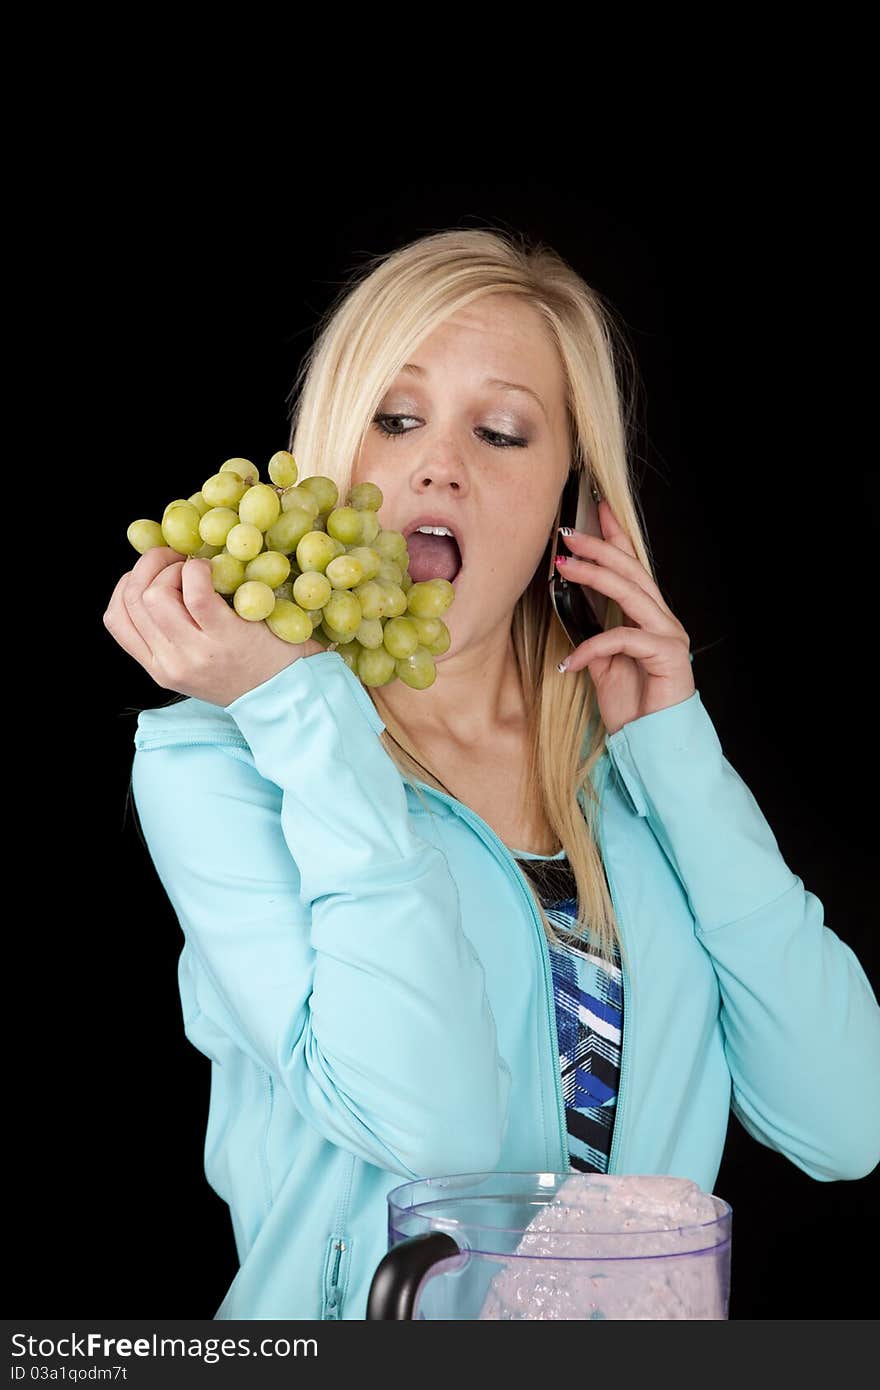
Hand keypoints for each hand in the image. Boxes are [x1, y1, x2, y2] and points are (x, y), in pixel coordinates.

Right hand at [102, 547, 325, 706]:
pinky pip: (196, 589)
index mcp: (159, 669)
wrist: (288, 697)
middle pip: (134, 600)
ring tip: (194, 567)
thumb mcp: (195, 666)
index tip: (149, 573)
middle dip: (148, 566)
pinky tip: (212, 570)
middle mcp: (172, 663)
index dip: (126, 585)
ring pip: (155, 594)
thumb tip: (155, 585)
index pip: (116, 620)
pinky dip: (198, 569)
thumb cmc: (246, 672)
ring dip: (172, 567)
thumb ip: (171, 637)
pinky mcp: (225, 635)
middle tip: (172, 557)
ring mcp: (197, 651)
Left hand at [556, 500, 694, 735]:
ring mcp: (668, 635)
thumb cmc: (631, 707)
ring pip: (630, 593)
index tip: (596, 510)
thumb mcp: (602, 665)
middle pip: (632, 571)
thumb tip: (571, 610)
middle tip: (568, 534)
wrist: (650, 744)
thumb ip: (594, 635)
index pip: (632, 568)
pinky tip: (571, 662)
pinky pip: (623, 638)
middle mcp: (662, 621)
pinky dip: (593, 647)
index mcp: (648, 619)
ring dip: (594, 575)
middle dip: (599, 547)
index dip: (616, 537)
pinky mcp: (667, 655)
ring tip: (564, 567)